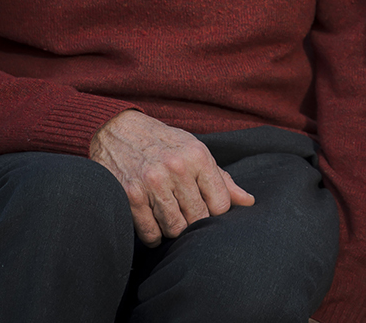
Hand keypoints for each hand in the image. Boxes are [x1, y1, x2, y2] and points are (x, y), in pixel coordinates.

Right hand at [89, 110, 254, 244]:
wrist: (117, 129)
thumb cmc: (163, 142)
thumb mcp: (194, 151)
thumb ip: (221, 179)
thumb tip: (248, 202)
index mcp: (198, 156)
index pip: (221, 204)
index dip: (216, 214)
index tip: (207, 211)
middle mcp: (177, 168)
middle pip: (199, 219)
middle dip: (195, 224)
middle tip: (187, 218)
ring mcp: (152, 182)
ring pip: (175, 228)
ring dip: (174, 230)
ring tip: (170, 219)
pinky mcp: (131, 195)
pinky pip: (151, 232)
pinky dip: (154, 236)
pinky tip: (154, 225)